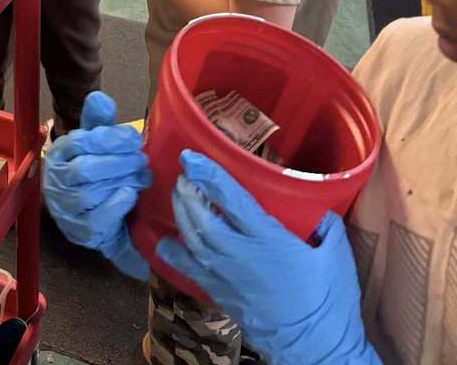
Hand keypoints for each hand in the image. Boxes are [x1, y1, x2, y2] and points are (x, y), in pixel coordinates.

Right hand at [42, 91, 150, 280]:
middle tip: (142, 158)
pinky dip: (115, 205)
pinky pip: (96, 220)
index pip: (79, 142)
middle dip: (119, 161)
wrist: (94, 218)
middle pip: (85, 169)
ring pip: (89, 193)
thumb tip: (100, 98)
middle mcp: (56, 182)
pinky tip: (130, 194)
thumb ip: (99, 123)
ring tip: (142, 175)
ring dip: (121, 181)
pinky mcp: (79, 233)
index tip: (134, 138)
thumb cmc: (97, 174)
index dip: (109, 138)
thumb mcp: (96, 145)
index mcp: (59, 154)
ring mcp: (65, 210)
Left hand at [156, 151, 380, 364]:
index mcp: (269, 240)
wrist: (318, 351)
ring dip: (181, 216)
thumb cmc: (330, 302)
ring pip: (192, 242)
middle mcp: (241, 256)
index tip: (190, 157)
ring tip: (178, 197)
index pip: (232, 201)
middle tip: (183, 175)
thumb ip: (325, 224)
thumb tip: (318, 210)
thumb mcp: (336, 254)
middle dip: (187, 194)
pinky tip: (166, 242)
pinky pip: (191, 271)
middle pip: (202, 220)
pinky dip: (174, 254)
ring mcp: (227, 278)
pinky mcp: (222, 297)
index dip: (209, 176)